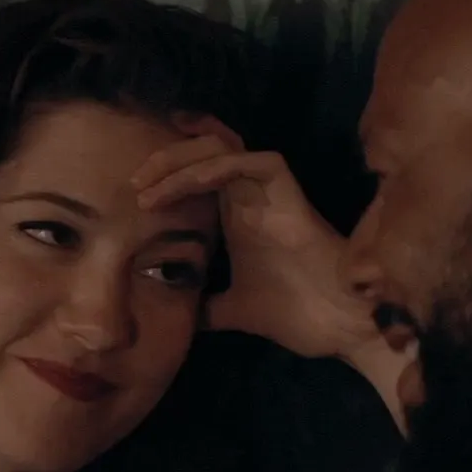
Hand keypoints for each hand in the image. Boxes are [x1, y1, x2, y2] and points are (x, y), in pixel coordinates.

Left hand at [133, 116, 375, 358]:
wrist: (338, 326)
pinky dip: (211, 167)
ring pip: (221, 145)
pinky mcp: (287, 189)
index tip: (133, 192)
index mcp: (239, 215)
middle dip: (164, 159)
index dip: (166, 171)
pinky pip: (246, 159)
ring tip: (146, 187)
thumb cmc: (297, 314)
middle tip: (134, 184)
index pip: (199, 172)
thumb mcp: (235, 310)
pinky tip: (182, 187)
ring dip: (179, 161)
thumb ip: (211, 305)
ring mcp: (269, 189)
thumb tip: (184, 317)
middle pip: (204, 149)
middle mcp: (251, 195)